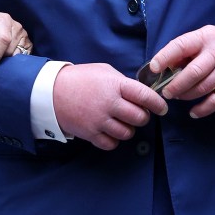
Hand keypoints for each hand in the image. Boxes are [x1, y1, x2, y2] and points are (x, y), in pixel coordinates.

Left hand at [0, 12, 32, 71]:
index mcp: (2, 20)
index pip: (3, 39)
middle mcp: (16, 25)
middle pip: (10, 49)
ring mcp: (24, 35)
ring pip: (17, 55)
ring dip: (6, 61)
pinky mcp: (29, 44)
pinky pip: (24, 57)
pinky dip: (14, 62)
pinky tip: (6, 57)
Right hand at [53, 63, 167, 150]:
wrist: (51, 92)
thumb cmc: (80, 79)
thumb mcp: (104, 71)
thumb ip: (123, 82)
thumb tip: (140, 94)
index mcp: (115, 85)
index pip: (145, 96)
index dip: (158, 104)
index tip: (162, 108)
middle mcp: (110, 104)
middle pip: (140, 118)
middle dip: (142, 117)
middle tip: (137, 113)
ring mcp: (100, 120)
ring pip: (128, 133)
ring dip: (128, 128)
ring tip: (120, 121)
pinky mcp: (90, 133)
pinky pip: (112, 143)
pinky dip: (114, 139)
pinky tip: (109, 130)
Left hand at [149, 25, 214, 118]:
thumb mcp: (201, 38)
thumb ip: (184, 50)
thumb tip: (163, 67)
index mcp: (203, 38)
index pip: (181, 46)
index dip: (165, 57)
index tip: (154, 68)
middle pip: (194, 72)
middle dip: (176, 85)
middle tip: (165, 92)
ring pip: (203, 88)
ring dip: (186, 95)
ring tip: (176, 96)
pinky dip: (203, 109)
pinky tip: (193, 112)